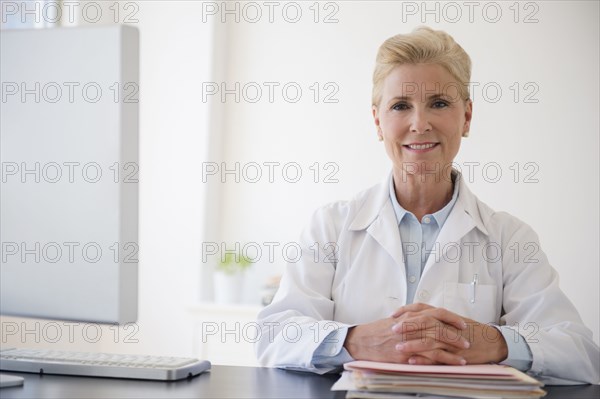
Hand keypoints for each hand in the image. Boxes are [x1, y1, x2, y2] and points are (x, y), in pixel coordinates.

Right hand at [343, 306, 469, 364]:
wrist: (363, 341)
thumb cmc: (378, 331)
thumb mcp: (395, 321)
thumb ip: (410, 319)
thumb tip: (424, 320)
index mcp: (410, 315)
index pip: (435, 312)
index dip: (450, 316)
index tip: (460, 322)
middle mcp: (412, 323)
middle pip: (440, 324)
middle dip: (455, 330)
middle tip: (467, 336)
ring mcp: (411, 338)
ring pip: (439, 338)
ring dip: (455, 344)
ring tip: (465, 350)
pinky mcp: (409, 352)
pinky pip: (433, 355)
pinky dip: (447, 358)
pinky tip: (456, 362)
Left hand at [392, 303, 507, 364]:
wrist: (490, 341)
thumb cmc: (470, 330)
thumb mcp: (451, 319)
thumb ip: (434, 316)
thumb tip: (415, 315)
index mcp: (443, 316)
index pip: (421, 309)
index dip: (406, 310)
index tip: (393, 314)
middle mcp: (445, 325)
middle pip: (423, 322)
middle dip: (406, 325)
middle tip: (392, 328)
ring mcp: (450, 341)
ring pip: (428, 340)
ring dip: (412, 344)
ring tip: (398, 347)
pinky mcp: (454, 354)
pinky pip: (437, 357)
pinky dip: (424, 359)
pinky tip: (412, 361)